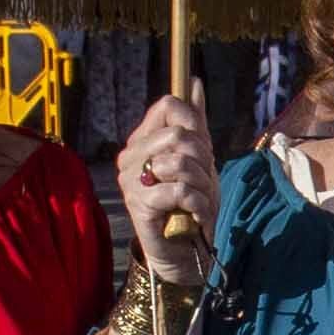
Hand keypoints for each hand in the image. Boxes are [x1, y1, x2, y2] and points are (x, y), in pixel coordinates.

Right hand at [118, 94, 217, 268]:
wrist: (184, 250)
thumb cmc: (190, 204)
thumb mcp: (199, 158)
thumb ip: (195, 121)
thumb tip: (194, 83)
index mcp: (142, 140)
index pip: (168, 105)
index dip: (194, 124)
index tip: (201, 150)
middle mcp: (130, 157)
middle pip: (178, 134)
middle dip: (203, 160)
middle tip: (201, 182)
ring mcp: (130, 181)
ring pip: (180, 162)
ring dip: (203, 185)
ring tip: (198, 201)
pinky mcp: (139, 204)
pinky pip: (180, 190)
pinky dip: (199, 204)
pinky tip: (196, 215)